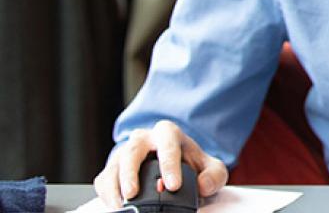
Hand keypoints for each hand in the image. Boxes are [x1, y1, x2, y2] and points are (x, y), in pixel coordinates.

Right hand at [92, 120, 227, 207]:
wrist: (172, 165)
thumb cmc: (190, 164)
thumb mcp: (211, 167)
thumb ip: (214, 175)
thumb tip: (203, 186)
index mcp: (168, 133)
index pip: (168, 145)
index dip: (169, 165)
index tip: (173, 186)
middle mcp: (143, 140)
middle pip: (132, 152)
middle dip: (130, 173)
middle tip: (132, 193)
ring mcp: (124, 153)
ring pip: (114, 166)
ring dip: (114, 186)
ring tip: (121, 205)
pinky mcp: (112, 169)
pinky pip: (104, 179)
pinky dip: (107, 194)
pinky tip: (116, 205)